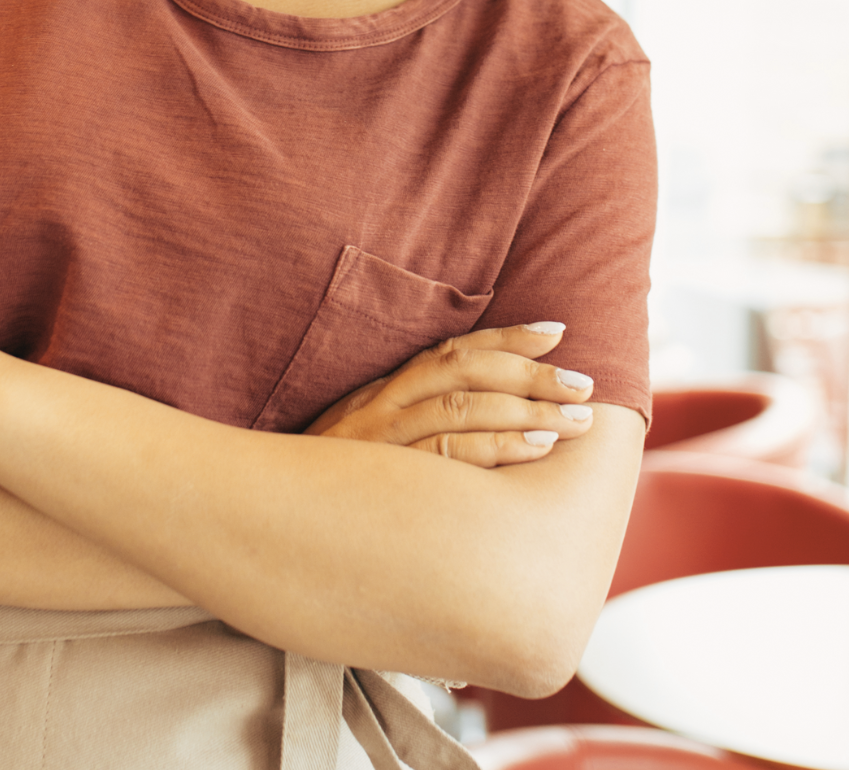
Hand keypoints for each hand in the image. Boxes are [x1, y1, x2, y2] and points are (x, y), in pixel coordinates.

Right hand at [305, 324, 595, 465]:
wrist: (263, 517)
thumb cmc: (329, 488)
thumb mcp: (363, 443)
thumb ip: (409, 422)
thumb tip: (478, 413)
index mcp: (382, 391)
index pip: (451, 351)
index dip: (505, 337)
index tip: (556, 332)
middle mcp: (381, 406)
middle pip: (464, 373)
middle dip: (531, 375)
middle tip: (585, 384)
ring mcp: (380, 442)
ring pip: (461, 408)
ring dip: (527, 411)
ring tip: (575, 420)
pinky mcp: (381, 479)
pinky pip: (446, 456)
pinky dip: (495, 448)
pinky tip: (534, 450)